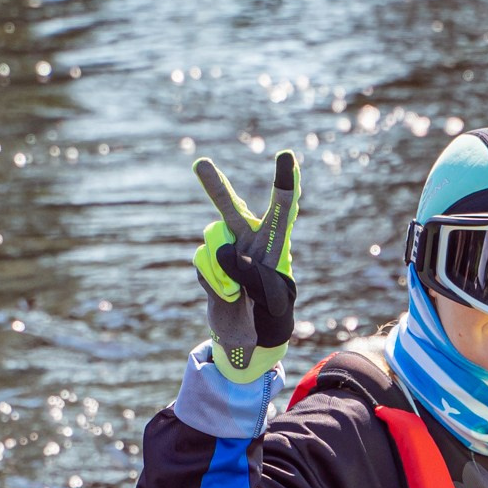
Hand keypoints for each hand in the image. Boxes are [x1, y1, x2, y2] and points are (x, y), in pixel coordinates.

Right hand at [194, 150, 299, 382]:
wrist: (250, 331)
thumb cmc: (272, 312)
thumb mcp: (273, 301)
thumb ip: (253, 277)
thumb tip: (223, 251)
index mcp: (275, 241)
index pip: (283, 208)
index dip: (285, 181)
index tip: (287, 155)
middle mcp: (248, 237)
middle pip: (231, 208)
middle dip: (215, 186)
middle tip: (199, 164)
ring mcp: (225, 248)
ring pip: (212, 242)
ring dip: (221, 271)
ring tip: (237, 293)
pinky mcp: (208, 260)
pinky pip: (203, 265)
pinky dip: (214, 284)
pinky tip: (226, 293)